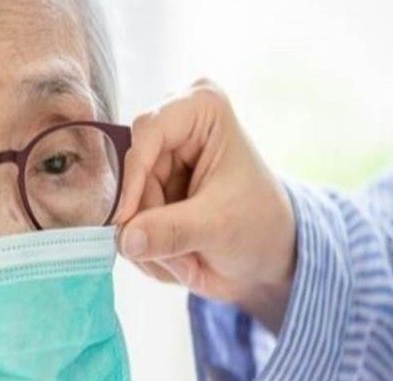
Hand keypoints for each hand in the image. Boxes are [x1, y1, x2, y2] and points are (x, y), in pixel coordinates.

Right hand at [114, 80, 296, 331]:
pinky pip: (126, 219)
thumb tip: (125, 240)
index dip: (132, 177)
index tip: (125, 220)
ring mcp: (157, 159)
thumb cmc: (259, 225)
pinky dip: (146, 246)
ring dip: (148, 241)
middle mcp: (174, 125)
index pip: (147, 131)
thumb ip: (171, 231)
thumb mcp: (219, 226)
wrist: (267, 254)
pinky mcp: (147, 188)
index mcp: (201, 109)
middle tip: (181, 257)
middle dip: (149, 221)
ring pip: (125, 200)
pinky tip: (178, 257)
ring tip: (188, 260)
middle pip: (132, 171)